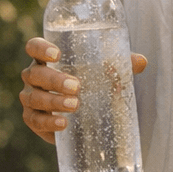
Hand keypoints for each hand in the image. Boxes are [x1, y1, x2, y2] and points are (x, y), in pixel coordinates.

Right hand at [19, 36, 147, 144]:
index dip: (41, 49)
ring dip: (53, 101)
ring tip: (75, 105)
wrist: (85, 114)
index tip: (57, 55)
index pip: (34, 47)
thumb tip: (141, 61)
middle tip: (76, 86)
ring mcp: (31, 98)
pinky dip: (48, 122)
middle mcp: (35, 76)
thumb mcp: (106, 73)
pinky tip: (63, 123)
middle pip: (35, 74)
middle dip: (54, 80)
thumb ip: (122, 65)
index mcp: (48, 59)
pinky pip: (34, 121)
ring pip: (34, 98)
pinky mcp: (34, 119)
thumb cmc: (92, 83)